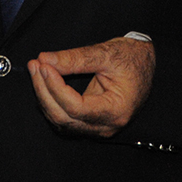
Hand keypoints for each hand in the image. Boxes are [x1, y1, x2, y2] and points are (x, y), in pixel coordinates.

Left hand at [28, 38, 154, 137]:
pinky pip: (65, 118)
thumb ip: (74, 58)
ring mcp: (98, 127)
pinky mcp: (91, 122)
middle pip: (64, 118)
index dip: (55, 87)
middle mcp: (107, 125)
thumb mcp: (106, 54)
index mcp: (116, 110)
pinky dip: (52, 101)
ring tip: (38, 69)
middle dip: (44, 91)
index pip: (76, 107)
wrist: (145, 64)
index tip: (44, 66)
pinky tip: (45, 82)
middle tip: (35, 65)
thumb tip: (45, 59)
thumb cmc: (133, 59)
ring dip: (45, 96)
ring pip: (61, 121)